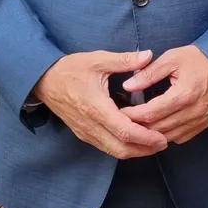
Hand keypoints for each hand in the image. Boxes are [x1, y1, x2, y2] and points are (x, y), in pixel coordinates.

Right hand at [32, 50, 167, 158]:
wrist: (44, 80)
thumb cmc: (71, 69)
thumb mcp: (98, 59)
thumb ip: (125, 60)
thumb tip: (148, 56)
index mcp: (96, 107)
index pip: (124, 130)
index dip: (145, 137)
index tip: (162, 138)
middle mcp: (91, 125)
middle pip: (121, 148)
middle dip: (144, 149)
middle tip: (164, 143)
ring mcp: (86, 132)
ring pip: (113, 151)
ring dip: (134, 151)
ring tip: (153, 144)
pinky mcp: (84, 134)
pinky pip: (105, 147)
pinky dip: (123, 147)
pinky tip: (135, 141)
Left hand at [121, 45, 207, 143]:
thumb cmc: (197, 59)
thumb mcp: (172, 58)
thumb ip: (149, 73)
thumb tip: (127, 86)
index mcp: (183, 94)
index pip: (150, 113)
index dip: (132, 115)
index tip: (119, 112)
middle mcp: (192, 112)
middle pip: (157, 128)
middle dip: (138, 126)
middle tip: (124, 121)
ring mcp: (199, 120)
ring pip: (168, 137)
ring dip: (151, 134)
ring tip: (137, 126)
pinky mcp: (203, 124)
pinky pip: (180, 138)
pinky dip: (166, 135)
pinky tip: (158, 127)